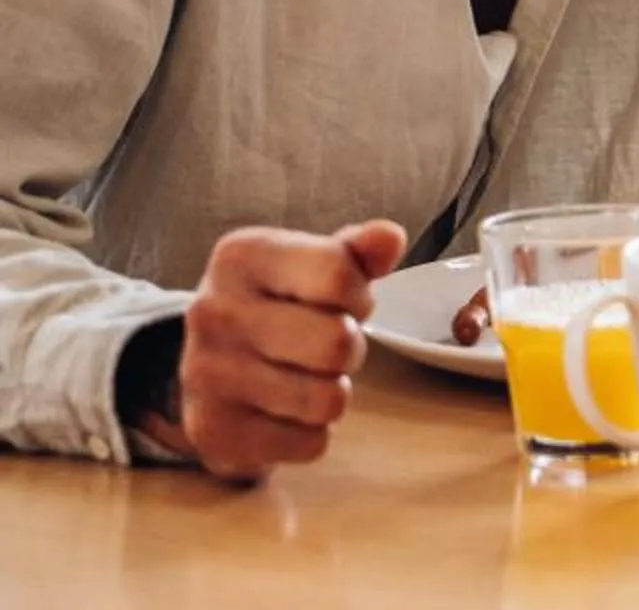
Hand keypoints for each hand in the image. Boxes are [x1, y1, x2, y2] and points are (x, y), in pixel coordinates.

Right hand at [165, 219, 405, 479]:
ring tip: (307, 376)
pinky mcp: (212, 433)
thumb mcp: (315, 264)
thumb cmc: (282, 304)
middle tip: (329, 345)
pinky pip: (309, 444)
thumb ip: (357, 251)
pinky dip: (311, 433)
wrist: (213, 365)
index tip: (344, 301)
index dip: (358, 295)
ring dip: (333, 392)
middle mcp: (212, 312)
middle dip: (350, 348)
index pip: (337, 275)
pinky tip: (285, 411)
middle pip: (336, 344)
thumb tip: (388, 238)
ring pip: (326, 400)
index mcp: (240, 256)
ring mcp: (205, 375)